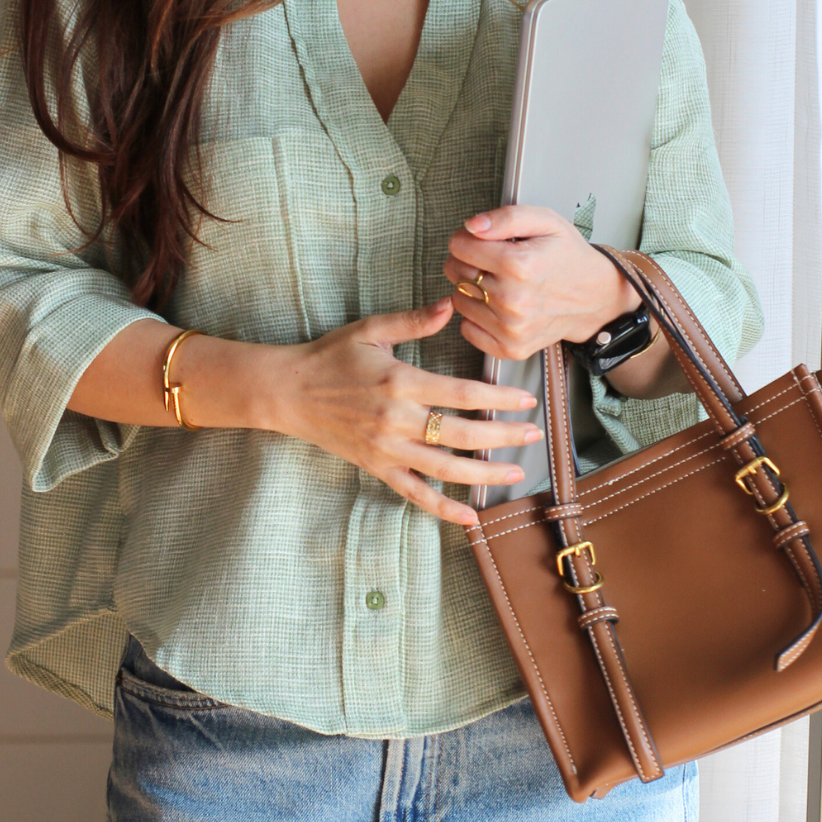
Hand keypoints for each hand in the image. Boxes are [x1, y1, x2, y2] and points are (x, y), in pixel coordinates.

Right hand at [260, 297, 542, 526]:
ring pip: (445, 469)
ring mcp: (387, 449)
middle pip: (462, 434)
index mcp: (401, 382)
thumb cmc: (330, 356)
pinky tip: (471, 518)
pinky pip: (415, 494)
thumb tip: (451, 304)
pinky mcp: (377, 468)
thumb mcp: (371, 330)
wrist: (288, 391)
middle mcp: (397, 420)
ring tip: (516, 472)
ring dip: (485, 474)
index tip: (526, 401)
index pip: (462, 394)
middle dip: (503, 437)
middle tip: (534, 436)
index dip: (499, 399)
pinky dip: (444, 509)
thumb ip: (414, 321)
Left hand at [443, 206, 640, 363]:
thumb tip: (472, 226)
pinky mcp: (510, 347)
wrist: (593, 297)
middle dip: (466, 261)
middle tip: (492, 261)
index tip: (481, 241)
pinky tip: (496, 306)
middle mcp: (512, 299)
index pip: (459, 246)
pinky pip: (467, 329)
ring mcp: (511, 328)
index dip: (466, 238)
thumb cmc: (568, 257)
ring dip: (471, 289)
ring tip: (498, 282)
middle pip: (455, 272)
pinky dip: (475, 317)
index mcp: (519, 264)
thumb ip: (506, 217)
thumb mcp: (546, 222)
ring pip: (458, 300)